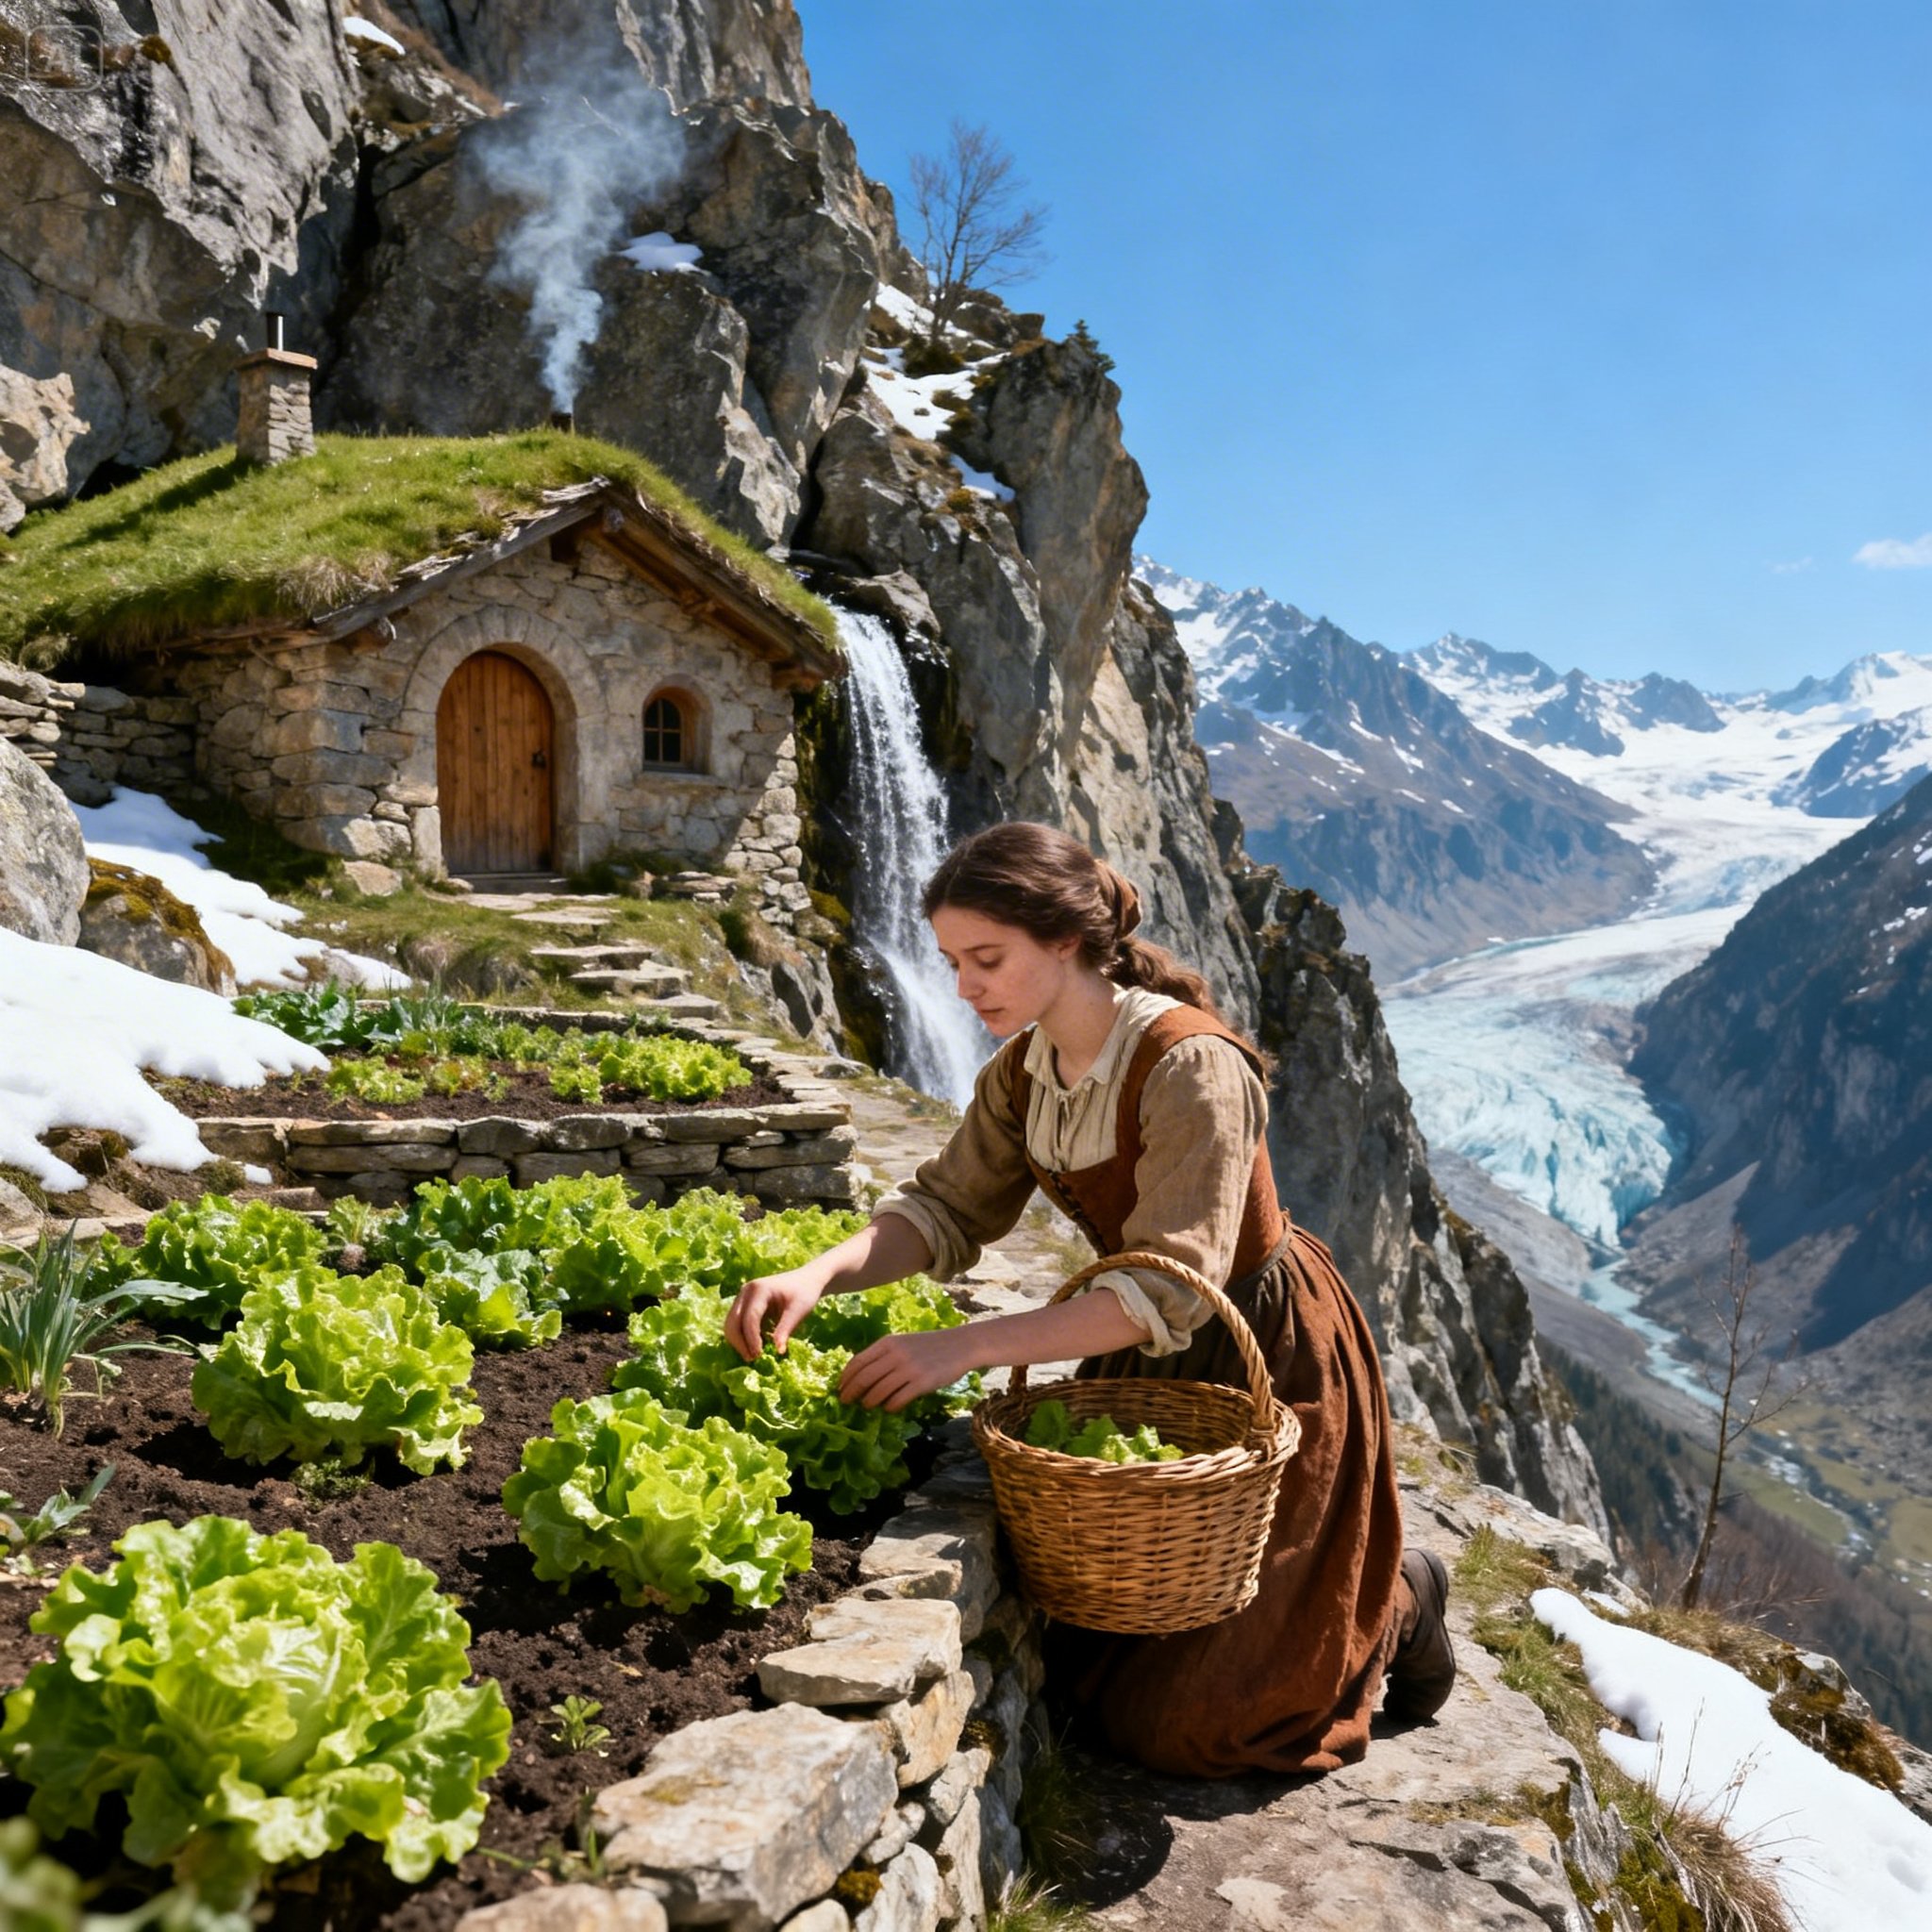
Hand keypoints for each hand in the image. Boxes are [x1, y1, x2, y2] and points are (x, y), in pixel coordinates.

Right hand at [725, 1268, 822, 1361]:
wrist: (806, 1280)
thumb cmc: (804, 1293)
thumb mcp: (799, 1310)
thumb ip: (786, 1329)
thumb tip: (778, 1351)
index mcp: (760, 1289)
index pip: (750, 1317)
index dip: (752, 1338)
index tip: (759, 1355)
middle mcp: (746, 1291)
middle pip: (733, 1321)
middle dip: (739, 1342)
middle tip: (753, 1359)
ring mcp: (742, 1297)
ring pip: (731, 1324)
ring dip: (738, 1341)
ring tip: (753, 1356)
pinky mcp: (743, 1305)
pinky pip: (736, 1324)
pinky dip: (742, 1337)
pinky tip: (755, 1347)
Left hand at [839, 1326, 982, 1411]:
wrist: (960, 1345)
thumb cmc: (929, 1345)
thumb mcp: (903, 1343)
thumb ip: (883, 1355)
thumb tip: (860, 1377)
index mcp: (888, 1342)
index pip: (858, 1362)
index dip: (845, 1378)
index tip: (839, 1388)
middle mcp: (895, 1354)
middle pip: (864, 1378)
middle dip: (851, 1392)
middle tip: (845, 1402)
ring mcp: (909, 1369)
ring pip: (878, 1392)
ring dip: (869, 1402)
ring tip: (868, 1406)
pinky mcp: (922, 1383)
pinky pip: (897, 1400)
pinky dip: (890, 1407)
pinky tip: (890, 1408)